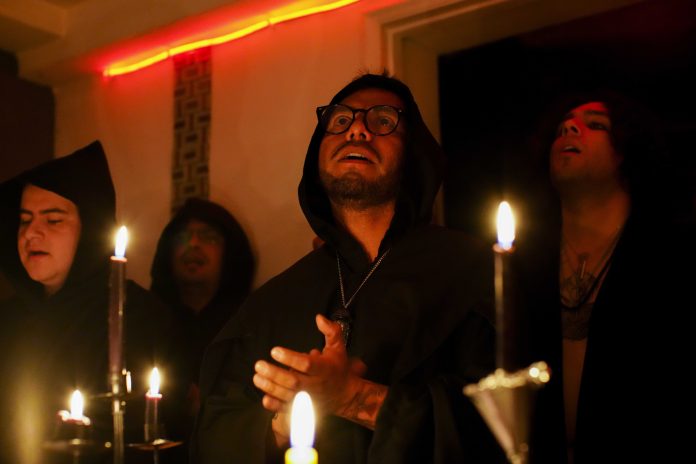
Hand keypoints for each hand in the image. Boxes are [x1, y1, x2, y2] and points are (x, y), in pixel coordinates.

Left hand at [253, 314, 385, 429]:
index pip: (306, 364)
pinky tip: (264, 397)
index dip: (290, 358)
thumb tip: (319, 317)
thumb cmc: (337, 367)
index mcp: (324, 369)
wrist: (344, 395)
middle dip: (274, 373)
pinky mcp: (303, 408)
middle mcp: (316, 385)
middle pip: (293, 381)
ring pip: (288, 395)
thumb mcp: (338, 347)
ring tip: (257, 377)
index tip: (274, 350)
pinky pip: (288, 409)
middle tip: (259, 364)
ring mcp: (309, 399)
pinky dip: (275, 406)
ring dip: (270, 387)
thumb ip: (331, 331)